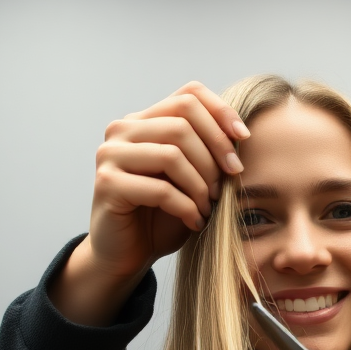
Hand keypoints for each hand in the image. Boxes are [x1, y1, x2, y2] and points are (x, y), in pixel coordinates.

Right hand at [50, 82, 248, 324]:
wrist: (128, 254)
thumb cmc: (163, 217)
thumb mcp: (190, 178)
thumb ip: (205, 151)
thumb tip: (241, 133)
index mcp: (143, 121)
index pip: (188, 95)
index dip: (221, 112)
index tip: (244, 139)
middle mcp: (122, 130)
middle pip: (183, 123)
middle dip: (215, 156)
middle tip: (224, 187)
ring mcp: (110, 154)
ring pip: (172, 154)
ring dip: (200, 185)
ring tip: (208, 208)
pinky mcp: (107, 184)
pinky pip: (161, 189)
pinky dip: (186, 208)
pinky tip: (195, 222)